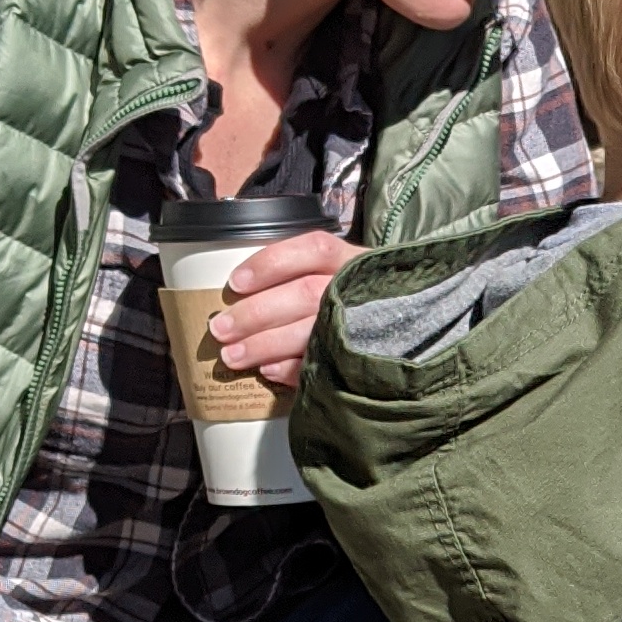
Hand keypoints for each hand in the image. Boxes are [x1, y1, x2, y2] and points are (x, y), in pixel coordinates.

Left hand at [204, 229, 357, 393]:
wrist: (401, 332)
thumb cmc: (352, 301)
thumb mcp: (336, 275)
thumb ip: (299, 275)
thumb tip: (240, 290)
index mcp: (350, 261)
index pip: (313, 251)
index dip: (271, 264)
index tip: (236, 282)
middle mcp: (357, 290)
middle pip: (304, 294)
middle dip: (256, 312)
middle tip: (221, 329)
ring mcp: (363, 326)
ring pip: (310, 331)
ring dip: (265, 345)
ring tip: (232, 356)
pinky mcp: (362, 361)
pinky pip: (324, 365)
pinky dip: (291, 368)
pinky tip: (268, 370)